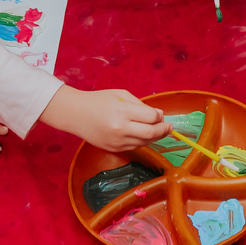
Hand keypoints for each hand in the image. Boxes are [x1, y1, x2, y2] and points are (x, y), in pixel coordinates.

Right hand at [43, 84, 166, 150]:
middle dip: (164, 130)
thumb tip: (158, 114)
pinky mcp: (114, 149)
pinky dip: (143, 141)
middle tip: (170, 127)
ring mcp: (117, 141)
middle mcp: (121, 129)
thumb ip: (140, 104)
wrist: (75, 114)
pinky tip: (146, 135)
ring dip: (155, 137)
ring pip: (144, 142)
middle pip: (151, 133)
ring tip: (160, 131)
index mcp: (123, 112)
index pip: (151, 117)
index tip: (161, 114)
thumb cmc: (98, 100)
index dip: (160, 116)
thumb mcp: (120, 95)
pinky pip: (135, 147)